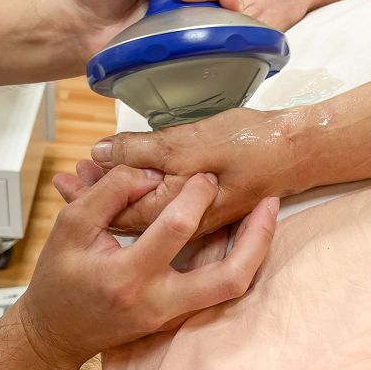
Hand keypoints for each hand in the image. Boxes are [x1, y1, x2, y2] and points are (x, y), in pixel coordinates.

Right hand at [18, 165, 277, 369]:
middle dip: (257, 236)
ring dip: (255, 249)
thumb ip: (108, 194)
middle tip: (269, 200)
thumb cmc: (59, 279)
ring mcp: (173, 314)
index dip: (192, 194)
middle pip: (231, 276)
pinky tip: (239, 230)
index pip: (174, 228)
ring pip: (233, 286)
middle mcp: (159, 301)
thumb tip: (149, 174)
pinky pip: (218, 287)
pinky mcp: (179, 315)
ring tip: (268, 213)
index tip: (200, 173)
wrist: (56, 333)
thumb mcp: (69, 227)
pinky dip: (233, 257)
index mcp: (128, 276)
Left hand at [53, 108, 302, 236]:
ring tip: (84, 175)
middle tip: (68, 177)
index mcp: (175, 214)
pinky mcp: (207, 209)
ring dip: (112, 194)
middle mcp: (183, 225)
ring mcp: (197, 219)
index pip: (119, 212)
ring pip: (142, 213)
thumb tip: (99, 152)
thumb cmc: (253, 144)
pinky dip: (136, 191)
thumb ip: (144, 151)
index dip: (90, 195)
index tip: (69, 176)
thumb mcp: (193, 144)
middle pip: (127, 216)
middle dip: (95, 197)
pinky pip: (161, 207)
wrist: (302, 150)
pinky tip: (127, 177)